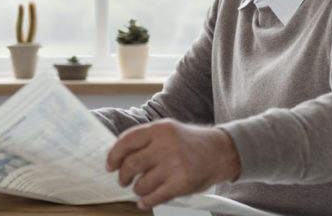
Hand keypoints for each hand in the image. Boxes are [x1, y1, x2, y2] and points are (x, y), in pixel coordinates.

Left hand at [105, 119, 240, 209]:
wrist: (221, 152)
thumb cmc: (192, 142)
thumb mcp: (168, 131)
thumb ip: (146, 140)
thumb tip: (119, 155)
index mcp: (160, 129)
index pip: (127, 141)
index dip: (114, 155)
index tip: (110, 164)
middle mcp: (166, 145)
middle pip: (131, 164)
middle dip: (123, 176)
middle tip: (124, 180)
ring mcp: (174, 165)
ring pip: (141, 184)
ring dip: (138, 189)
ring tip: (142, 188)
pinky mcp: (182, 183)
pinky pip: (155, 197)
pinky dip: (146, 202)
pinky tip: (145, 201)